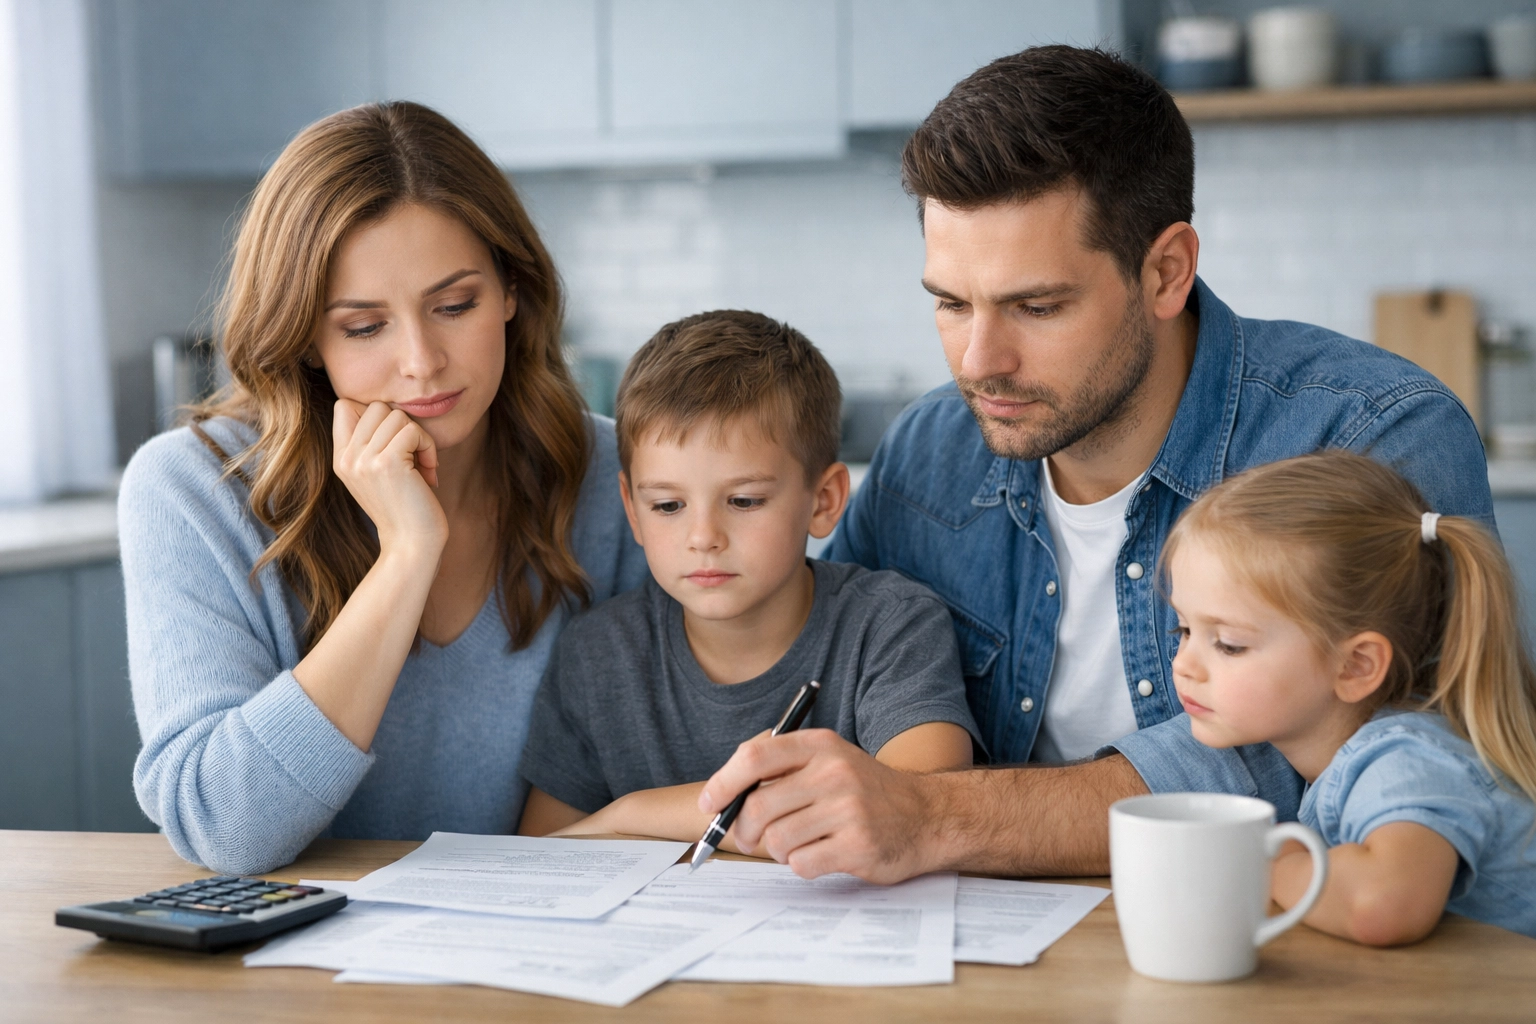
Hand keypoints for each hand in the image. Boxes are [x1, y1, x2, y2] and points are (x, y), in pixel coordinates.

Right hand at [331, 399, 447, 557]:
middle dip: (403, 426)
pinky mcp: (388, 462)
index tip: (394, 444)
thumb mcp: (378, 474)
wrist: (412, 545)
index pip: (344, 405)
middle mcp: (347, 458)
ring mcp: (364, 460)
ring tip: (421, 467)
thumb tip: (389, 407)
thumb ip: (372, 443)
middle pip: (375, 406)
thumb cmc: (405, 508)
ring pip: (396, 415)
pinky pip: (412, 430)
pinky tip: (429, 472)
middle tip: (413, 457)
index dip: (375, 416)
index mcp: (341, 459)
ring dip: (419, 438)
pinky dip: (428, 447)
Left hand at [698, 729, 940, 882]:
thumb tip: (722, 797)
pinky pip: (802, 864)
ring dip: (778, 850)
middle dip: (743, 829)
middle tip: (747, 838)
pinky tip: (822, 855)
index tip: (709, 803)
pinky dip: (802, 866)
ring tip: (798, 844)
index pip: (755, 755)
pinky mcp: (859, 845)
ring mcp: (849, 809)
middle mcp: (835, 772)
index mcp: (821, 745)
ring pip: (778, 839)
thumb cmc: (865, 792)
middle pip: (759, 805)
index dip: (723, 781)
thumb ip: (783, 769)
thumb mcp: (829, 760)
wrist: (927, 816)